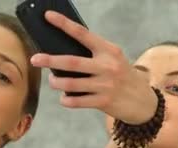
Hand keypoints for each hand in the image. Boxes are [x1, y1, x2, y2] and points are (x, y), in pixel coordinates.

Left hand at [30, 10, 156, 124]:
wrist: (143, 102)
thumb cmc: (122, 77)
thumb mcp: (113, 59)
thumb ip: (93, 54)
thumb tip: (62, 51)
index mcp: (108, 50)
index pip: (83, 33)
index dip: (64, 24)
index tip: (48, 16)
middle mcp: (107, 66)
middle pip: (71, 62)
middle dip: (50, 60)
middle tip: (34, 59)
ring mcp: (105, 85)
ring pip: (71, 84)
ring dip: (56, 83)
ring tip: (52, 81)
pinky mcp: (103, 102)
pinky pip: (76, 101)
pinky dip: (66, 99)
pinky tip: (64, 97)